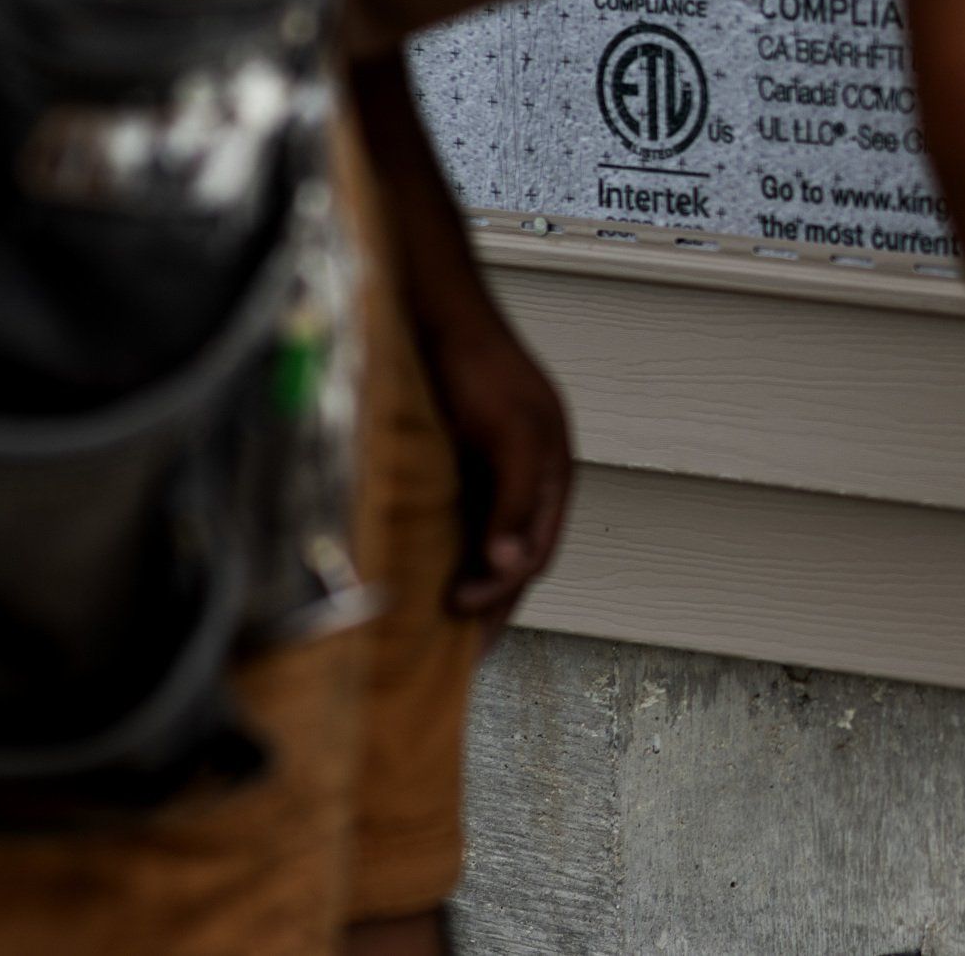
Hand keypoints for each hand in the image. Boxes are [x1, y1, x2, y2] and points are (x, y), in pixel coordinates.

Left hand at [426, 315, 573, 649]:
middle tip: (452, 651)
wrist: (433, 314)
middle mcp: (523, 482)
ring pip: (479, 544)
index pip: (534, 553)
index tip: (462, 617)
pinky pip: (450, 523)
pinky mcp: (452, 467)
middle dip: (487, 603)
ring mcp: (487, 475)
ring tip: (431, 626)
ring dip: (462, 581)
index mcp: (551, 476)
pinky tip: (413, 573)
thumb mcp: (510, 434)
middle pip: (510, 558)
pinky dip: (438, 553)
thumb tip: (513, 567)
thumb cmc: (480, 365)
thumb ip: (516, 501)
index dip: (504, 592)